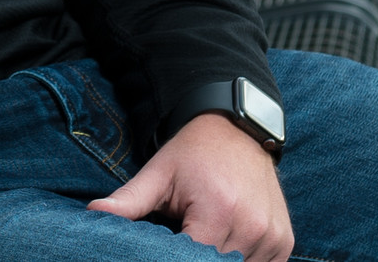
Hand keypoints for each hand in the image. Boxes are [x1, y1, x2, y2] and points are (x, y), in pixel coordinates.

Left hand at [87, 112, 292, 260]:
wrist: (236, 128)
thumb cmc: (192, 154)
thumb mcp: (158, 173)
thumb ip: (128, 200)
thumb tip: (93, 212)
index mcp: (217, 210)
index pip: (191, 261)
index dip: (174, 259)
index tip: (165, 248)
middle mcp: (250, 226)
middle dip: (195, 260)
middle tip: (183, 236)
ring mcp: (272, 235)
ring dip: (220, 261)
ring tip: (203, 237)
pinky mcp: (284, 240)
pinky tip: (226, 244)